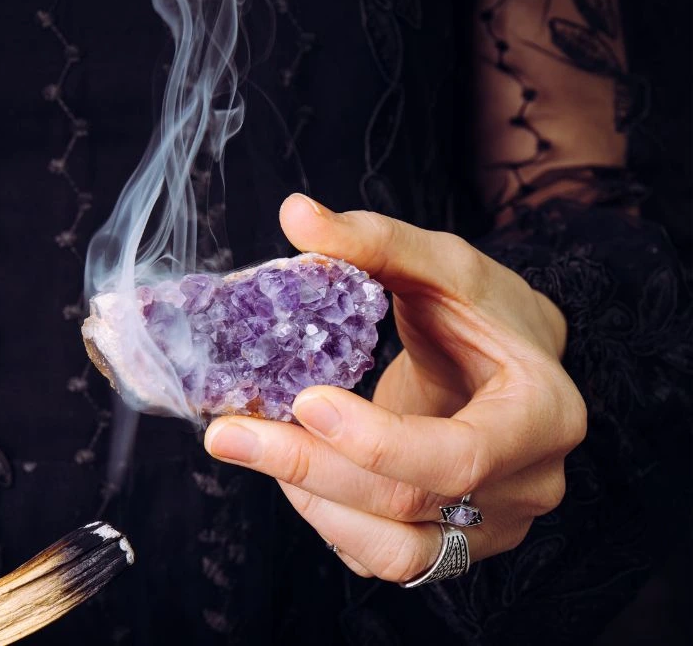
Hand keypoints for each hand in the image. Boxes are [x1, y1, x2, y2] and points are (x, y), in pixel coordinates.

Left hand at [204, 194, 586, 581]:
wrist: (508, 364)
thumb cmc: (481, 311)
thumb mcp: (440, 265)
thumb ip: (374, 241)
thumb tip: (295, 213)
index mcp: (542, 415)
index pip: (459, 455)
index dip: (375, 441)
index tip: (303, 400)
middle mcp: (526, 484)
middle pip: (408, 504)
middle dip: (307, 469)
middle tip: (228, 433)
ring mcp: (492, 527)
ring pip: (392, 551)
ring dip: (310, 503)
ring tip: (254, 447)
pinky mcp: (453, 545)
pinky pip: (383, 558)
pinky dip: (326, 520)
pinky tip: (290, 471)